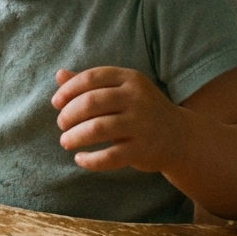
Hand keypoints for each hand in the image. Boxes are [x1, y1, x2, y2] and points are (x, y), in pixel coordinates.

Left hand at [51, 67, 186, 172]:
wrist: (180, 137)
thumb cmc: (142, 110)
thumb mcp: (122, 89)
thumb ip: (91, 83)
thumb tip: (59, 75)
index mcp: (130, 79)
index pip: (91, 78)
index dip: (68, 90)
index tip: (56, 103)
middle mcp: (137, 98)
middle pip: (91, 102)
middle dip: (69, 114)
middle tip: (61, 124)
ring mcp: (141, 124)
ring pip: (97, 129)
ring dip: (74, 137)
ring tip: (66, 141)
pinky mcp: (142, 150)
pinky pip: (109, 156)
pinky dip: (90, 160)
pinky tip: (80, 159)